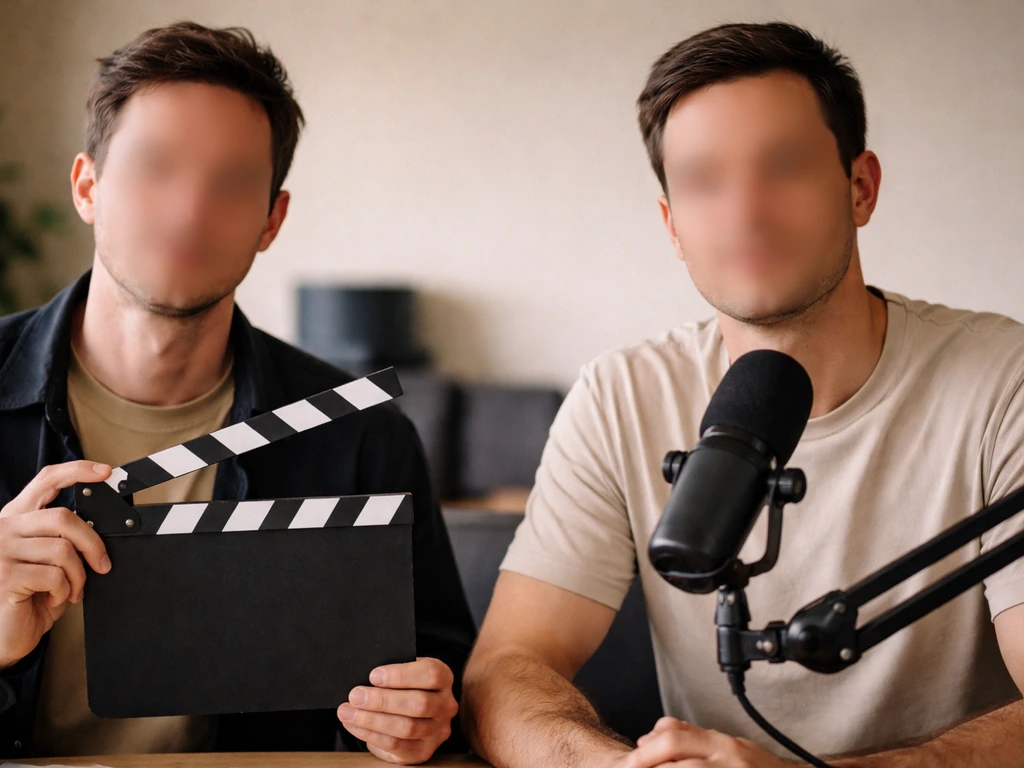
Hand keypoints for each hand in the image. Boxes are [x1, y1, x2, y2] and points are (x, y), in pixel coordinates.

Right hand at [0, 461, 112, 668]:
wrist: (3, 636)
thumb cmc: (27, 599)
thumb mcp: (47, 563)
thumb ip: (63, 541)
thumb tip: (98, 530)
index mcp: (17, 519)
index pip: (46, 481)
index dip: (77, 471)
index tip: (103, 472)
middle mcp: (5, 529)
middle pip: (64, 518)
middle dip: (93, 544)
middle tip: (102, 565)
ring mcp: (2, 551)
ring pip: (63, 550)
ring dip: (79, 576)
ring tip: (72, 590)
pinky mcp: (7, 576)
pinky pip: (55, 575)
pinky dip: (65, 590)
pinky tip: (55, 599)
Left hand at [337, 656, 457, 764]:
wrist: (414, 712)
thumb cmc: (405, 686)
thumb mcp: (405, 672)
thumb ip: (392, 673)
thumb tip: (365, 680)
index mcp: (444, 679)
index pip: (431, 674)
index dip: (402, 675)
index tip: (374, 676)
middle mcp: (446, 706)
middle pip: (419, 703)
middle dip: (382, 701)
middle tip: (356, 696)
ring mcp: (437, 731)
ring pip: (407, 728)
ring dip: (372, 720)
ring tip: (348, 712)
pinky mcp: (423, 751)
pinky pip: (396, 746)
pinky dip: (371, 735)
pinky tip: (354, 725)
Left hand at [614, 717, 793, 767]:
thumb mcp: (729, 749)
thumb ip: (692, 737)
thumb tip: (650, 734)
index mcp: (721, 743)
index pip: (674, 735)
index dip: (647, 748)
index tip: (630, 761)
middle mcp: (728, 756)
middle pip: (676, 748)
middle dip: (647, 761)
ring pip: (688, 767)